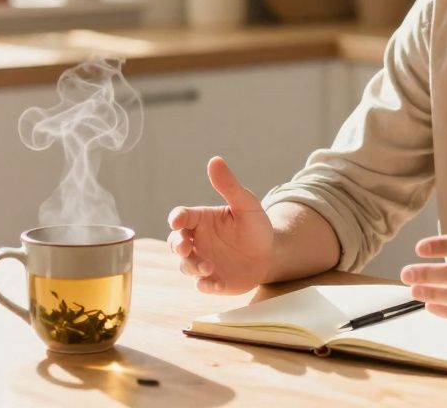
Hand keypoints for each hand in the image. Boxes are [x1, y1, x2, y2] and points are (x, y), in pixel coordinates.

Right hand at [167, 157, 273, 294]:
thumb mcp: (246, 204)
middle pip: (175, 243)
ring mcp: (202, 261)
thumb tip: (215, 160)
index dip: (176, 218)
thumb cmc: (256, 226)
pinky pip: (202, 285)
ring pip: (185, 265)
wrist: (271, 255)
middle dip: (177, 245)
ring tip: (209, 267)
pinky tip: (218, 284)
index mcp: (201, 220)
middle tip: (186, 247)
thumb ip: (229, 186)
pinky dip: (206, 285)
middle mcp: (197, 241)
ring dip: (193, 266)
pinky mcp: (212, 281)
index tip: (178, 221)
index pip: (181, 216)